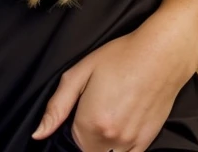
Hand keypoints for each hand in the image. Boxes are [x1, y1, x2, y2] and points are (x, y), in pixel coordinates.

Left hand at [31, 22, 197, 151]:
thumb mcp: (79, 73)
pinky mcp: (147, 142)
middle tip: (91, 110)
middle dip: (84, 138)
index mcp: (91, 123)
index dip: (69, 128)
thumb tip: (38, 134)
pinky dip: (119, 149)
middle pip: (88, 151)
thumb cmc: (119, 58)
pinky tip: (119, 125)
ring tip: (106, 115)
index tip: (76, 112)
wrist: (160, 56)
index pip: (70, 142)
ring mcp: (132, 143)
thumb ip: (56, 107)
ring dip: (100, 144)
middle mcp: (112, 140)